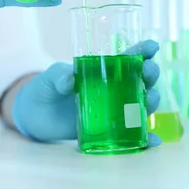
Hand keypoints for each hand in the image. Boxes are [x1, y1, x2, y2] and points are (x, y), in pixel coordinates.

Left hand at [13, 40, 161, 146]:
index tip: (153, 46)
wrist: (35, 115)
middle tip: (149, 71)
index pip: (129, 58)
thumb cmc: (46, 88)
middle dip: (150, 74)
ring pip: (141, 105)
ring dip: (152, 102)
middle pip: (141, 80)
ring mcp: (113, 111)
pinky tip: (153, 141)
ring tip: (151, 99)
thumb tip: (70, 79)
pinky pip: (132, 135)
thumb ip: (59, 76)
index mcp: (103, 71)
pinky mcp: (109, 131)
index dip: (143, 51)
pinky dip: (145, 139)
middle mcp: (114, 89)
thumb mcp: (50, 77)